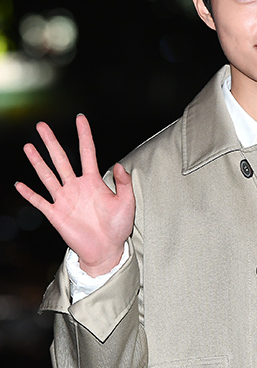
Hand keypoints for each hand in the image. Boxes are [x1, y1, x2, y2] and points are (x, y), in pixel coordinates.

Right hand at [15, 114, 134, 276]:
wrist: (107, 249)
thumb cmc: (118, 226)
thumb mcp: (127, 202)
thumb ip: (124, 183)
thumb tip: (120, 164)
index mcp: (94, 181)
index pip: (87, 152)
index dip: (84, 135)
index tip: (80, 118)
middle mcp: (77, 186)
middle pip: (61, 159)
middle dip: (51, 142)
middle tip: (41, 125)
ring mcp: (65, 199)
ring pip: (48, 175)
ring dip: (37, 162)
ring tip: (28, 146)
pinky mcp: (56, 214)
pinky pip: (40, 202)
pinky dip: (29, 194)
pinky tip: (19, 184)